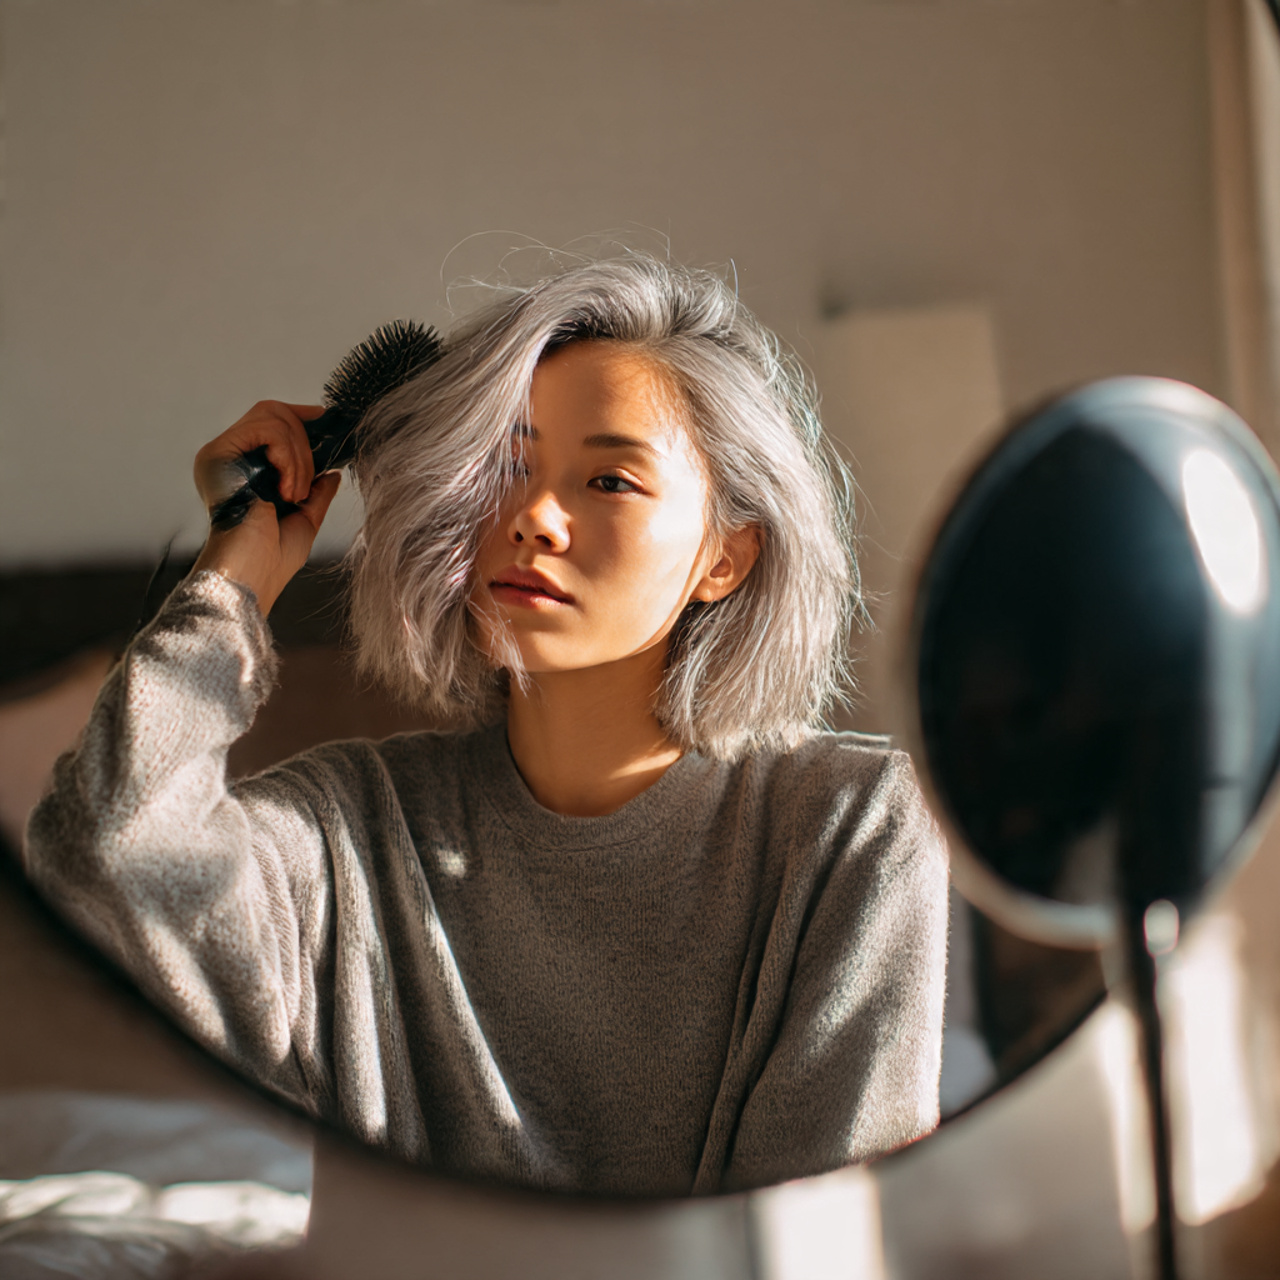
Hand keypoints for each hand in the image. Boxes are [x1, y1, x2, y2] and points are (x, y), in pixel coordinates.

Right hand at [192, 401, 341, 615]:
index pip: (272, 423)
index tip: (328, 424)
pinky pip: (267, 430)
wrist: (252, 574)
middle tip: (307, 484)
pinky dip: (288, 458)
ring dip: (299, 457)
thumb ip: (317, 492)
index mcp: (245, 469)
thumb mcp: (305, 518)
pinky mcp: (219, 453)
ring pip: (273, 416)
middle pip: (273, 412)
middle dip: (304, 442)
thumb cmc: (273, 558)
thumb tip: (333, 473)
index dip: (302, 418)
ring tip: (295, 494)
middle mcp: (230, 456)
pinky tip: (286, 489)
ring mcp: (222, 453)